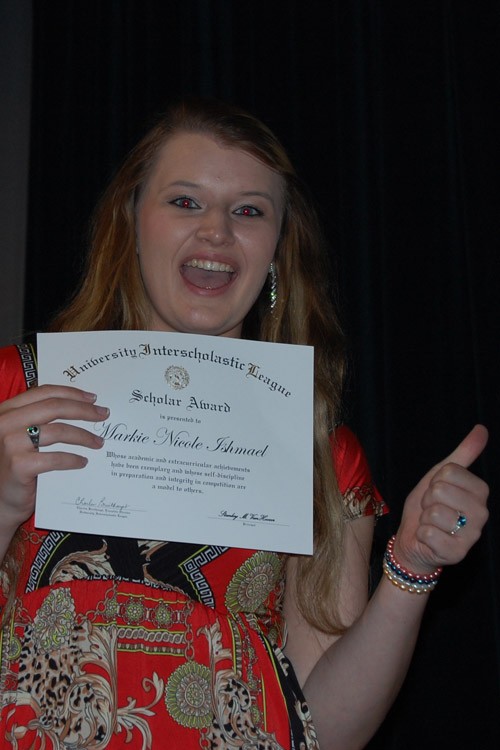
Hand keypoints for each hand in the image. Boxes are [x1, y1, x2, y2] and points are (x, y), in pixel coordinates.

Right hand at [0, 385, 108, 536]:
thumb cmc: (14, 465)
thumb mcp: (21, 435)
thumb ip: (39, 420)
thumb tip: (82, 407)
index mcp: (7, 411)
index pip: (44, 392)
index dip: (72, 393)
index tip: (93, 398)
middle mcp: (6, 423)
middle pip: (54, 407)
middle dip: (84, 410)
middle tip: (103, 415)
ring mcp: (11, 444)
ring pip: (58, 431)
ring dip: (84, 436)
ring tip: (98, 442)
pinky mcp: (19, 465)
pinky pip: (56, 458)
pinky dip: (73, 459)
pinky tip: (83, 462)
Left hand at [394, 425, 488, 573]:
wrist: (414, 541)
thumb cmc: (428, 506)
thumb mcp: (440, 476)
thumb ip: (463, 454)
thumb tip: (482, 429)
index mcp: (479, 491)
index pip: (449, 471)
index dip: (435, 481)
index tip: (437, 492)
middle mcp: (482, 513)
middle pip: (440, 490)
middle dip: (427, 499)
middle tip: (432, 509)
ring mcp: (472, 535)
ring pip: (433, 513)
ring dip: (424, 519)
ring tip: (432, 525)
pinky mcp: (457, 553)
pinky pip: (428, 533)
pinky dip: (422, 534)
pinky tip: (430, 539)